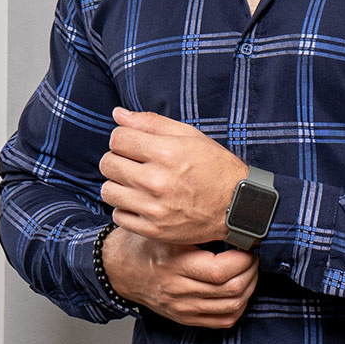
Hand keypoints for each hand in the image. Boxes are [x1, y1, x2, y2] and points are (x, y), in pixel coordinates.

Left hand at [99, 108, 246, 243]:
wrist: (237, 205)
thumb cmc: (215, 166)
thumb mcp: (190, 136)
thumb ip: (152, 123)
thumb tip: (118, 114)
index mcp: (166, 153)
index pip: (117, 138)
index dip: (123, 138)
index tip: (134, 144)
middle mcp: (157, 181)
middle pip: (108, 163)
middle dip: (118, 158)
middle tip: (134, 163)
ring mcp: (154, 208)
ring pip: (108, 190)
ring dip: (118, 184)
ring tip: (136, 183)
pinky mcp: (153, 229)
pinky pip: (118, 215)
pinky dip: (125, 208)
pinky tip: (142, 202)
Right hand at [101, 228, 256, 327]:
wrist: (119, 269)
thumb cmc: (144, 244)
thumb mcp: (164, 229)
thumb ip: (193, 227)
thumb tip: (231, 220)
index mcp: (174, 264)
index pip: (220, 271)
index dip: (243, 260)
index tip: (248, 245)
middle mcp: (177, 289)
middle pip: (230, 290)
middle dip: (251, 272)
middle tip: (254, 256)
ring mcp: (181, 307)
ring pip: (230, 307)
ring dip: (248, 289)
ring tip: (250, 271)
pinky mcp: (184, 318)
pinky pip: (222, 321)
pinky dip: (238, 307)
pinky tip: (240, 291)